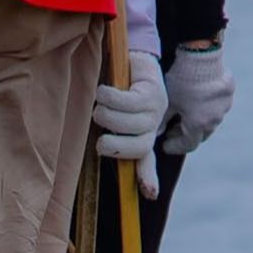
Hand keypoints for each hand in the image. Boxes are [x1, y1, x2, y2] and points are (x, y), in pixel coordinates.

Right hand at [94, 49, 166, 198]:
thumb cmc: (118, 88)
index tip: (151, 195)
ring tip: (100, 102)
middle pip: (136, 148)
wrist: (133, 58)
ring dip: (104, 113)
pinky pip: (125, 102)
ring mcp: (155, 110)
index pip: (145, 160)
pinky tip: (103, 91)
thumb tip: (96, 149)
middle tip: (101, 138)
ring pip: (124, 124)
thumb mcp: (114, 114)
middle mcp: (152, 126)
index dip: (148, 178)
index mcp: (143, 135)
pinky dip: (108, 97)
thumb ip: (110, 133)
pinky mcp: (152, 92)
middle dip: (113, 145)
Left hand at [159, 44, 232, 155]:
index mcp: (200, 124)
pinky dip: (207, 107)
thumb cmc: (181, 80)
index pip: (188, 144)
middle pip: (201, 134)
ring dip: (198, 121)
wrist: (200, 56)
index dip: (175, 147)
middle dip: (186, 135)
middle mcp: (215, 119)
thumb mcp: (167, 102)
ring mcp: (224, 107)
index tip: (165, 145)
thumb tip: (156, 133)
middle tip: (172, 129)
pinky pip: (218, 106)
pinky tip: (197, 99)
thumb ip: (162, 121)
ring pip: (211, 121)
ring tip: (184, 114)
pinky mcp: (229, 94)